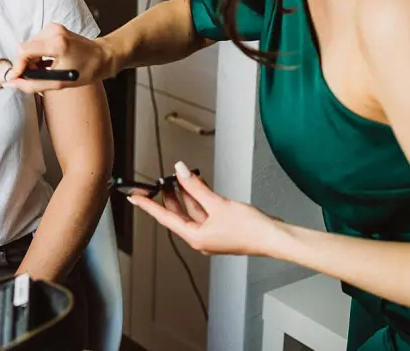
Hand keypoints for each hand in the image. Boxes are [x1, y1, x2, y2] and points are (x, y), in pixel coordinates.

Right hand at [4, 23, 113, 92]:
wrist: (103, 56)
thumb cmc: (86, 71)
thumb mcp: (59, 83)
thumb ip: (33, 84)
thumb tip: (12, 83)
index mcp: (57, 43)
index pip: (24, 51)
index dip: (16, 67)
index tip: (15, 78)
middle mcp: (54, 31)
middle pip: (25, 48)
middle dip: (25, 65)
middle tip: (33, 78)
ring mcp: (54, 28)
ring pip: (30, 45)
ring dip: (31, 60)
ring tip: (44, 71)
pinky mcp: (55, 28)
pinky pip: (37, 42)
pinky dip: (37, 54)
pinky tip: (47, 63)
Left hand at [128, 162, 279, 256]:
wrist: (273, 237)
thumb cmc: (250, 229)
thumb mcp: (218, 204)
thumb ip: (197, 187)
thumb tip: (181, 172)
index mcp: (195, 237)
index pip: (165, 218)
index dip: (148, 206)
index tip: (135, 198)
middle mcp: (201, 238)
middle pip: (178, 214)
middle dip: (170, 196)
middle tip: (160, 180)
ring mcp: (211, 234)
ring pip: (192, 211)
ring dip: (186, 194)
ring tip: (178, 177)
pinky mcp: (221, 228)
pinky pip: (204, 211)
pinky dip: (200, 198)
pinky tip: (198, 185)